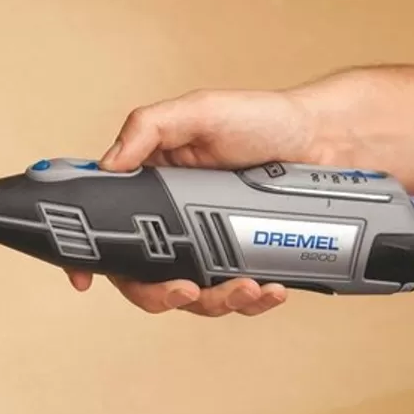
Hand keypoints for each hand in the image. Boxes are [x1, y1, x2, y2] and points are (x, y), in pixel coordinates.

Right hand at [67, 86, 325, 316]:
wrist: (328, 140)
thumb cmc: (263, 118)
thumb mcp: (199, 110)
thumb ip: (149, 128)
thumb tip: (109, 163)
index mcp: (151, 184)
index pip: (107, 225)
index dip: (91, 256)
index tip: (84, 278)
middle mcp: (175, 220)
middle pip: (145, 278)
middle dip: (161, 295)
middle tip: (184, 290)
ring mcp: (210, 245)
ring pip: (194, 296)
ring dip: (215, 303)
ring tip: (245, 288)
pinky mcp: (244, 261)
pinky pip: (238, 296)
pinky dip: (252, 302)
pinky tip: (270, 288)